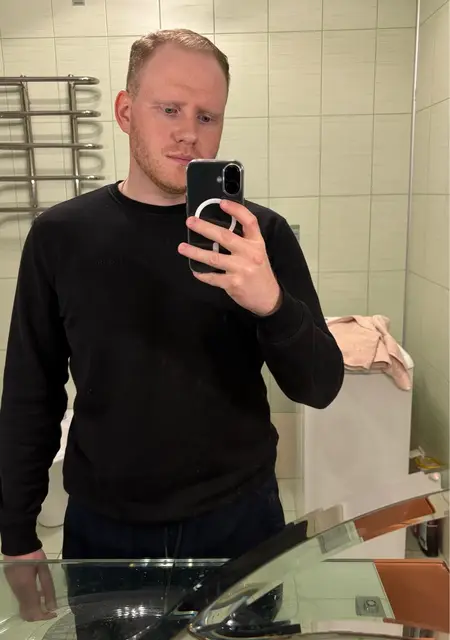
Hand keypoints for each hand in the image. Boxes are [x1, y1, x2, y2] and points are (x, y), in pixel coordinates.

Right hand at [3, 548, 56, 620]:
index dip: (45, 616)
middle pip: (27, 614)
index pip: (34, 611)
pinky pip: (21, 600)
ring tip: (46, 602)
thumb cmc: (34, 555)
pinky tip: (39, 594)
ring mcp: (13, 589)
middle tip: (50, 609)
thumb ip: (48, 588)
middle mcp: (18, 592)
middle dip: (39, 615)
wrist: (18, 545)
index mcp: (26, 588)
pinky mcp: (12, 586)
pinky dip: (30, 603)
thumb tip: (53, 606)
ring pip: (23, 608)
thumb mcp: (44, 570)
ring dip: (34, 610)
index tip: (54, 612)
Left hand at [179, 200, 281, 315]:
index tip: (222, 202)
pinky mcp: (234, 283)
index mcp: (257, 243)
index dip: (236, 210)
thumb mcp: (257, 252)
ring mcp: (241, 269)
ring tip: (182, 247)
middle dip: (205, 228)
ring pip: (214, 258)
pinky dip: (202, 273)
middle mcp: (250, 254)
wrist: (268, 297)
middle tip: (190, 222)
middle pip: (225, 237)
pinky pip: (213, 277)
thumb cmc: (259, 272)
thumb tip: (219, 229)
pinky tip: (195, 269)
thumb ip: (243, 241)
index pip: (249, 221)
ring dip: (195, 252)